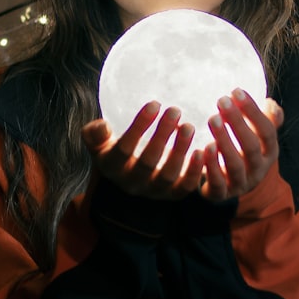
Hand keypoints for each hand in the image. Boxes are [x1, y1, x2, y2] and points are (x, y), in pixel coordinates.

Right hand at [82, 102, 204, 199]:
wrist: (129, 174)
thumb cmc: (115, 149)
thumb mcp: (98, 142)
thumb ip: (95, 134)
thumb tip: (101, 126)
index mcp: (111, 167)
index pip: (123, 149)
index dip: (139, 127)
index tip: (154, 103)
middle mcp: (132, 183)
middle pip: (148, 161)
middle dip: (162, 135)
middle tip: (175, 110)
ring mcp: (154, 191)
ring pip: (168, 175)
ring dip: (180, 150)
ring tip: (189, 126)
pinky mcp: (173, 194)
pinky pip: (186, 187)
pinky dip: (195, 171)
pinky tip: (203, 150)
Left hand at [200, 89, 283, 201]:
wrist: (234, 186)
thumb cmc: (245, 151)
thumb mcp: (259, 136)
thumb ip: (267, 119)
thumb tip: (271, 103)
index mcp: (269, 152)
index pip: (267, 131)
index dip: (253, 111)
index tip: (236, 91)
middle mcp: (258, 170)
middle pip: (250, 146)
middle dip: (237, 122)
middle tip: (221, 100)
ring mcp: (240, 183)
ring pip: (234, 164)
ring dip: (224, 140)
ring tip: (212, 119)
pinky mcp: (221, 195)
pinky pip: (217, 183)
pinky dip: (210, 166)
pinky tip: (201, 149)